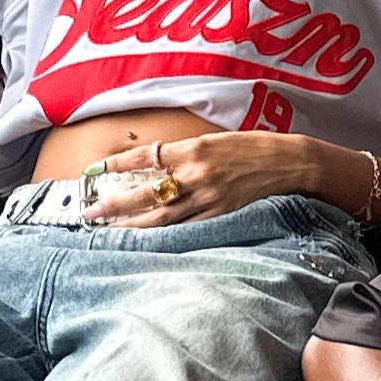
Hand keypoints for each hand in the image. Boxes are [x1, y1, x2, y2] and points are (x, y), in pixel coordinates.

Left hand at [83, 131, 356, 227]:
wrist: (289, 164)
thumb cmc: (254, 148)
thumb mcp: (216, 141)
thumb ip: (185, 153)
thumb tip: (154, 164)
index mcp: (194, 149)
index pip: (146, 156)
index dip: (117, 163)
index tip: (95, 168)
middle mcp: (197, 174)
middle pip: (146, 192)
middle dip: (116, 203)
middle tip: (91, 212)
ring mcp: (209, 198)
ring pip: (162, 217)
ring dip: (133, 225)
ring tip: (110, 230)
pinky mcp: (221, 216)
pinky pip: (187, 229)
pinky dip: (165, 235)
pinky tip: (148, 240)